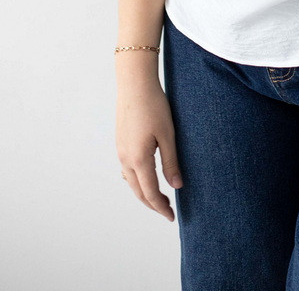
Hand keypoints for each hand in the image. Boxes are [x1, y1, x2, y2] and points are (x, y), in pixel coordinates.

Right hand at [116, 75, 182, 221]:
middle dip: (153, 203)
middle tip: (168, 211)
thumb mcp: (168, 134)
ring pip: (131, 181)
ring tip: (159, 197)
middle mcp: (126, 158)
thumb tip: (176, 186)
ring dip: (144, 192)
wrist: (134, 84)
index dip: (161, 207)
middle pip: (138, 191)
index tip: (172, 216)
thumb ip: (171, 162)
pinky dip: (137, 180)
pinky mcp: (120, 143)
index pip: (149, 193)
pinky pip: (127, 170)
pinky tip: (145, 177)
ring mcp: (120, 151)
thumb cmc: (154, 106)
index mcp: (139, 159)